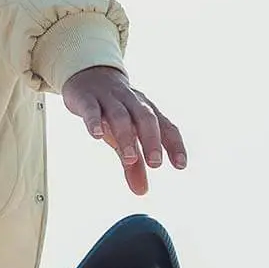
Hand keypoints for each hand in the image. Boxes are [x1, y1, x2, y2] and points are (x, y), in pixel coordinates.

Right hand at [61, 66, 186, 194]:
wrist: (88, 76)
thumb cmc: (113, 111)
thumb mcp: (125, 136)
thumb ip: (134, 164)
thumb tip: (142, 191)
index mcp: (146, 111)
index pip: (166, 126)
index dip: (174, 145)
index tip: (181, 165)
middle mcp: (132, 102)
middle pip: (145, 119)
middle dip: (152, 141)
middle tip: (156, 164)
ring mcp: (109, 99)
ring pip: (121, 115)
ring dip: (127, 136)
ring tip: (130, 158)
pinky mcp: (87, 99)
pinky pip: (92, 109)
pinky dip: (95, 121)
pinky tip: (97, 135)